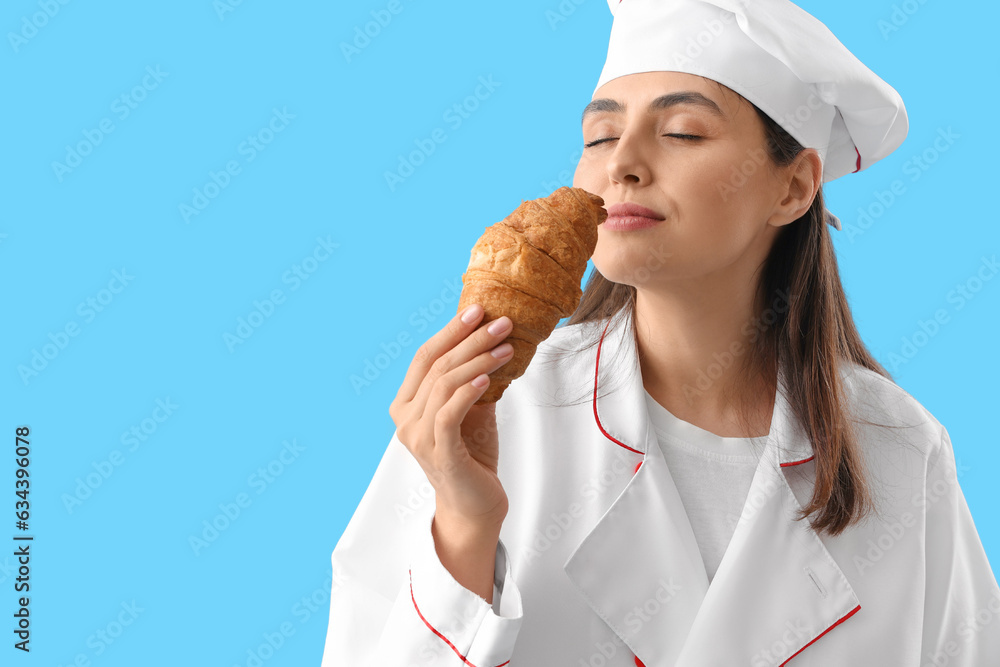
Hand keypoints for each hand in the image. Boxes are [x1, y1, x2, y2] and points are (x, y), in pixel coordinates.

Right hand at [389, 303, 513, 530]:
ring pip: (444, 385)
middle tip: (501, 324)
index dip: (450, 330)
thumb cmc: (473, 455)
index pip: (424, 357)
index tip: (478, 310)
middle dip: (470, 339)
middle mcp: (405, 419)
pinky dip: (469, 391)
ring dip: (478, 361)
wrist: (475, 504)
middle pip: (437, 366)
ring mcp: (418, 437)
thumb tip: (492, 340)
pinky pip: (450, 413)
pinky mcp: (439, 453)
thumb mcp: (472, 409)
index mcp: (406, 404)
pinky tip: (490, 378)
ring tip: (506, 348)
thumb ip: (472, 379)